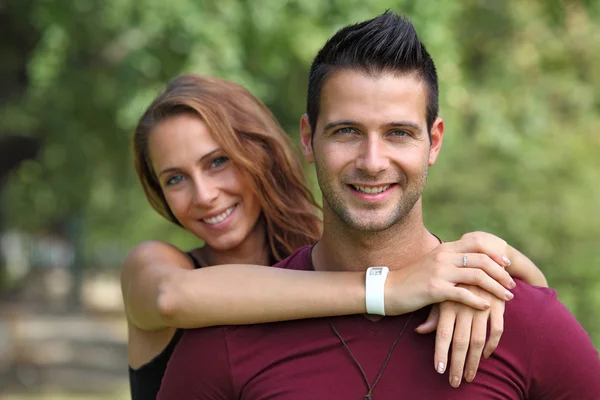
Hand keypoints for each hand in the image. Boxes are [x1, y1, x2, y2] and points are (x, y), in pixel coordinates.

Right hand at [384, 232, 514, 315]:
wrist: (388, 289)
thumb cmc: (412, 280)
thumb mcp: (432, 264)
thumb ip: (450, 260)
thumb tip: (471, 263)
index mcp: (444, 248)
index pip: (477, 242)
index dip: (495, 252)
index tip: (507, 265)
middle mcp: (443, 256)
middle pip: (481, 259)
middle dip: (501, 272)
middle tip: (511, 284)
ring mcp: (439, 272)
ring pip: (477, 276)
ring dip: (496, 287)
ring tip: (507, 297)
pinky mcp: (434, 289)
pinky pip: (463, 294)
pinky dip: (479, 301)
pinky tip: (487, 307)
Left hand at [415, 285, 504, 387]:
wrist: (480, 256)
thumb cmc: (455, 280)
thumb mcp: (442, 295)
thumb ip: (434, 315)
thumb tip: (420, 331)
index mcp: (447, 303)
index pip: (442, 333)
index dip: (441, 353)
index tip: (439, 370)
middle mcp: (463, 306)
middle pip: (460, 341)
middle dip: (457, 364)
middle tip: (455, 382)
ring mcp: (481, 306)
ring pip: (478, 340)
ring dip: (474, 361)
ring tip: (470, 376)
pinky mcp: (497, 304)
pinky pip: (497, 329)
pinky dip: (492, 344)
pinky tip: (486, 355)